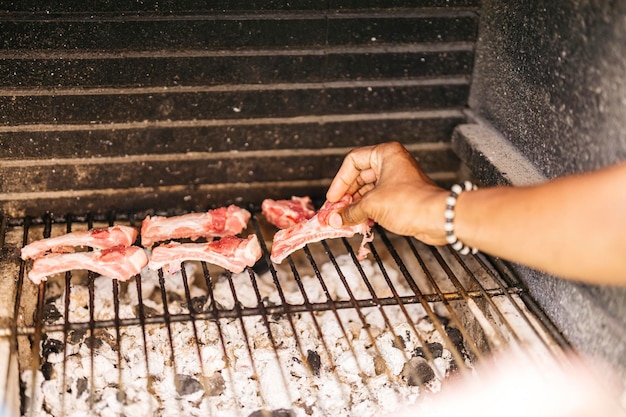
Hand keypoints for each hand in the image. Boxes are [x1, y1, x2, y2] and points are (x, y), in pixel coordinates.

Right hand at [326, 142, 448, 244]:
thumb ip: (350, 211)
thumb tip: (336, 218)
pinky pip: (378, 200)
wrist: (438, 218)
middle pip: (359, 177)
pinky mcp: (401, 196)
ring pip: (368, 190)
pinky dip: (367, 210)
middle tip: (335, 211)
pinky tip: (359, 221)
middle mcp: (392, 163)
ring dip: (356, 205)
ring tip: (345, 219)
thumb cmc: (411, 202)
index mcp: (385, 153)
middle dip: (346, 196)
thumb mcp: (372, 205)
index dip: (340, 181)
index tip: (333, 198)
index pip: (352, 162)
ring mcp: (397, 180)